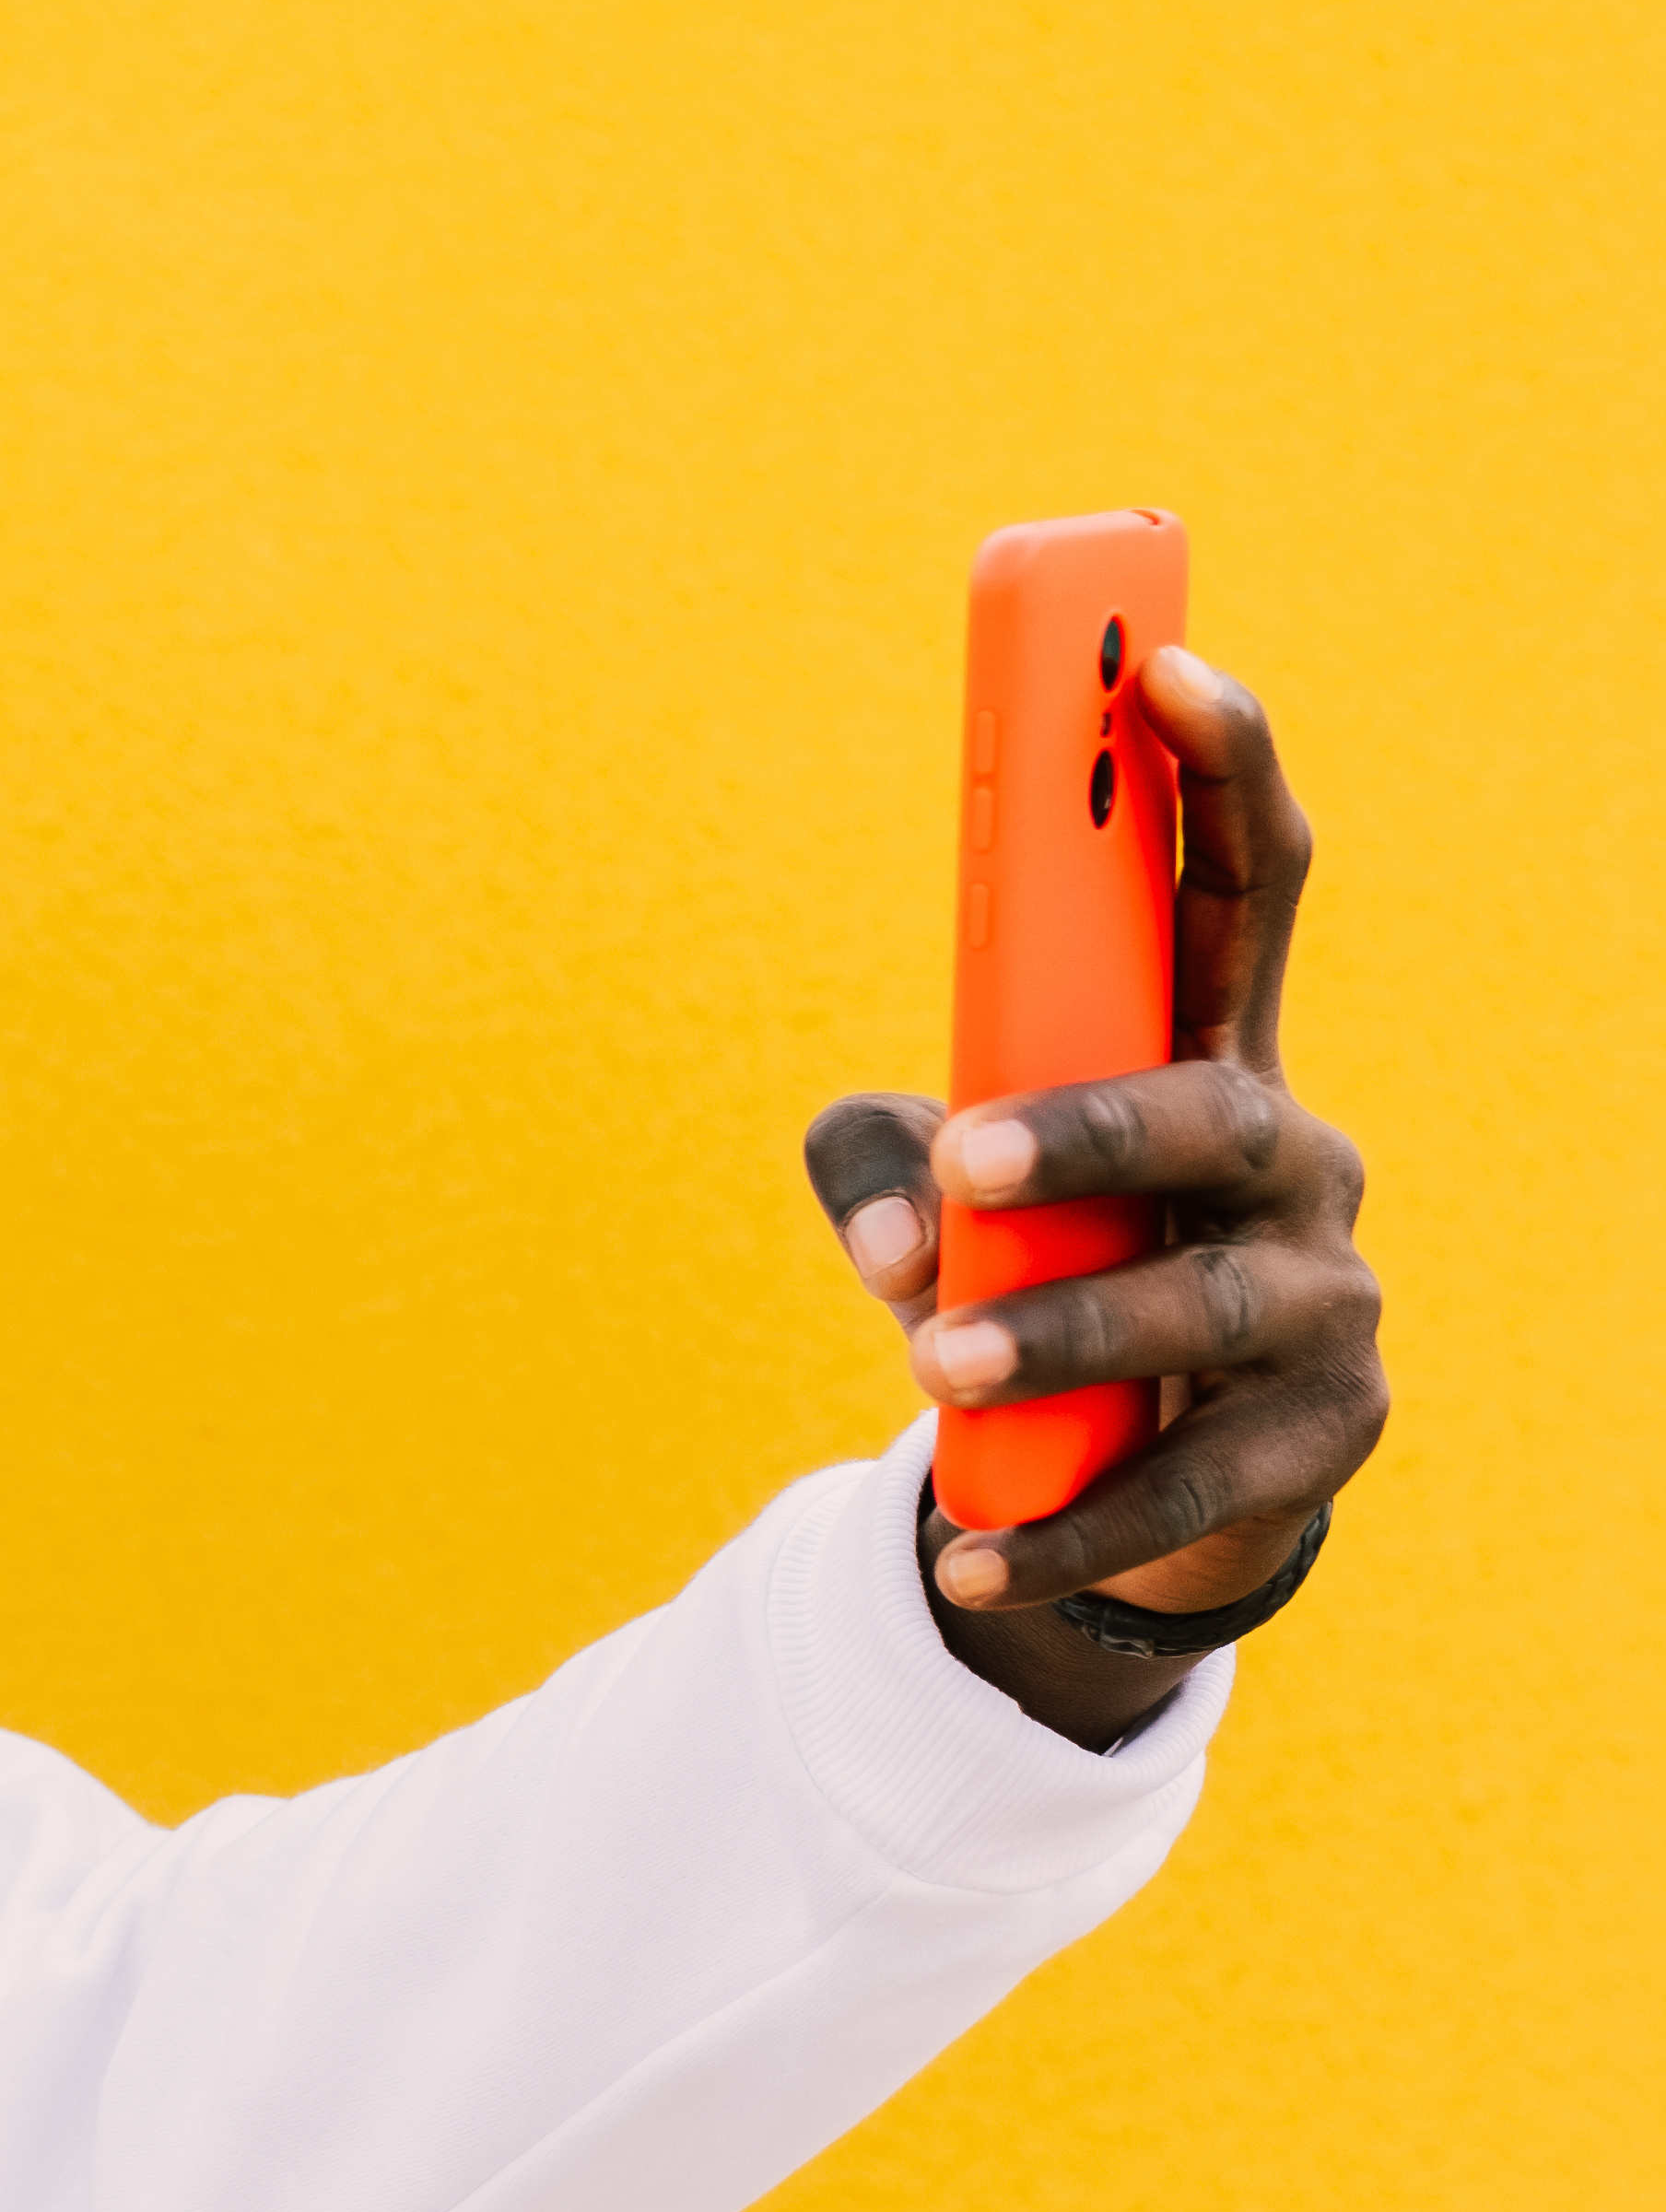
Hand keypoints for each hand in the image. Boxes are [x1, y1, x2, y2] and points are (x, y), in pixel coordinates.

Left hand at [801, 649, 1386, 1740]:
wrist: (1143, 1470)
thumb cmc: (1044, 1274)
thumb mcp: (947, 1199)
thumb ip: (885, 1169)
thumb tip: (892, 1231)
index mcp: (1209, 1055)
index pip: (1245, 887)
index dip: (1220, 769)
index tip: (1163, 665)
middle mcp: (1292, 1158)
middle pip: (1216, 1112)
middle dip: (1096, 1127)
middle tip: (969, 1159)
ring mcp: (1326, 1299)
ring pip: (1199, 1303)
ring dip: (1059, 1334)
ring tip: (933, 1365)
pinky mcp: (1322, 1437)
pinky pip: (1190, 1480)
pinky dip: (1068, 1517)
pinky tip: (971, 1546)